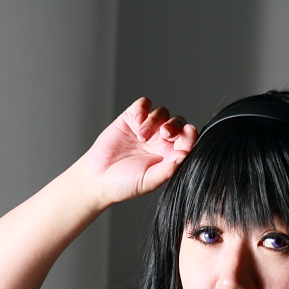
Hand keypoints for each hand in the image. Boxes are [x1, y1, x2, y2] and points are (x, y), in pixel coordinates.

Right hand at [82, 97, 197, 206]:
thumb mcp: (149, 181)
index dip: (190, 135)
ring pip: (162, 112)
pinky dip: (143, 108)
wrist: (98, 178)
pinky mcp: (131, 118)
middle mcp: (161, 141)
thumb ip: (168, 169)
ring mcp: (146, 128)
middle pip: (177, 122)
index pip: (187, 141)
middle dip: (174, 125)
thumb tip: (184, 155)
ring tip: (141, 136)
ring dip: (154, 120)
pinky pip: (143, 104)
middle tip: (164, 134)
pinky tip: (136, 120)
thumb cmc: (125, 184)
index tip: (189, 132)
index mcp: (170, 155)